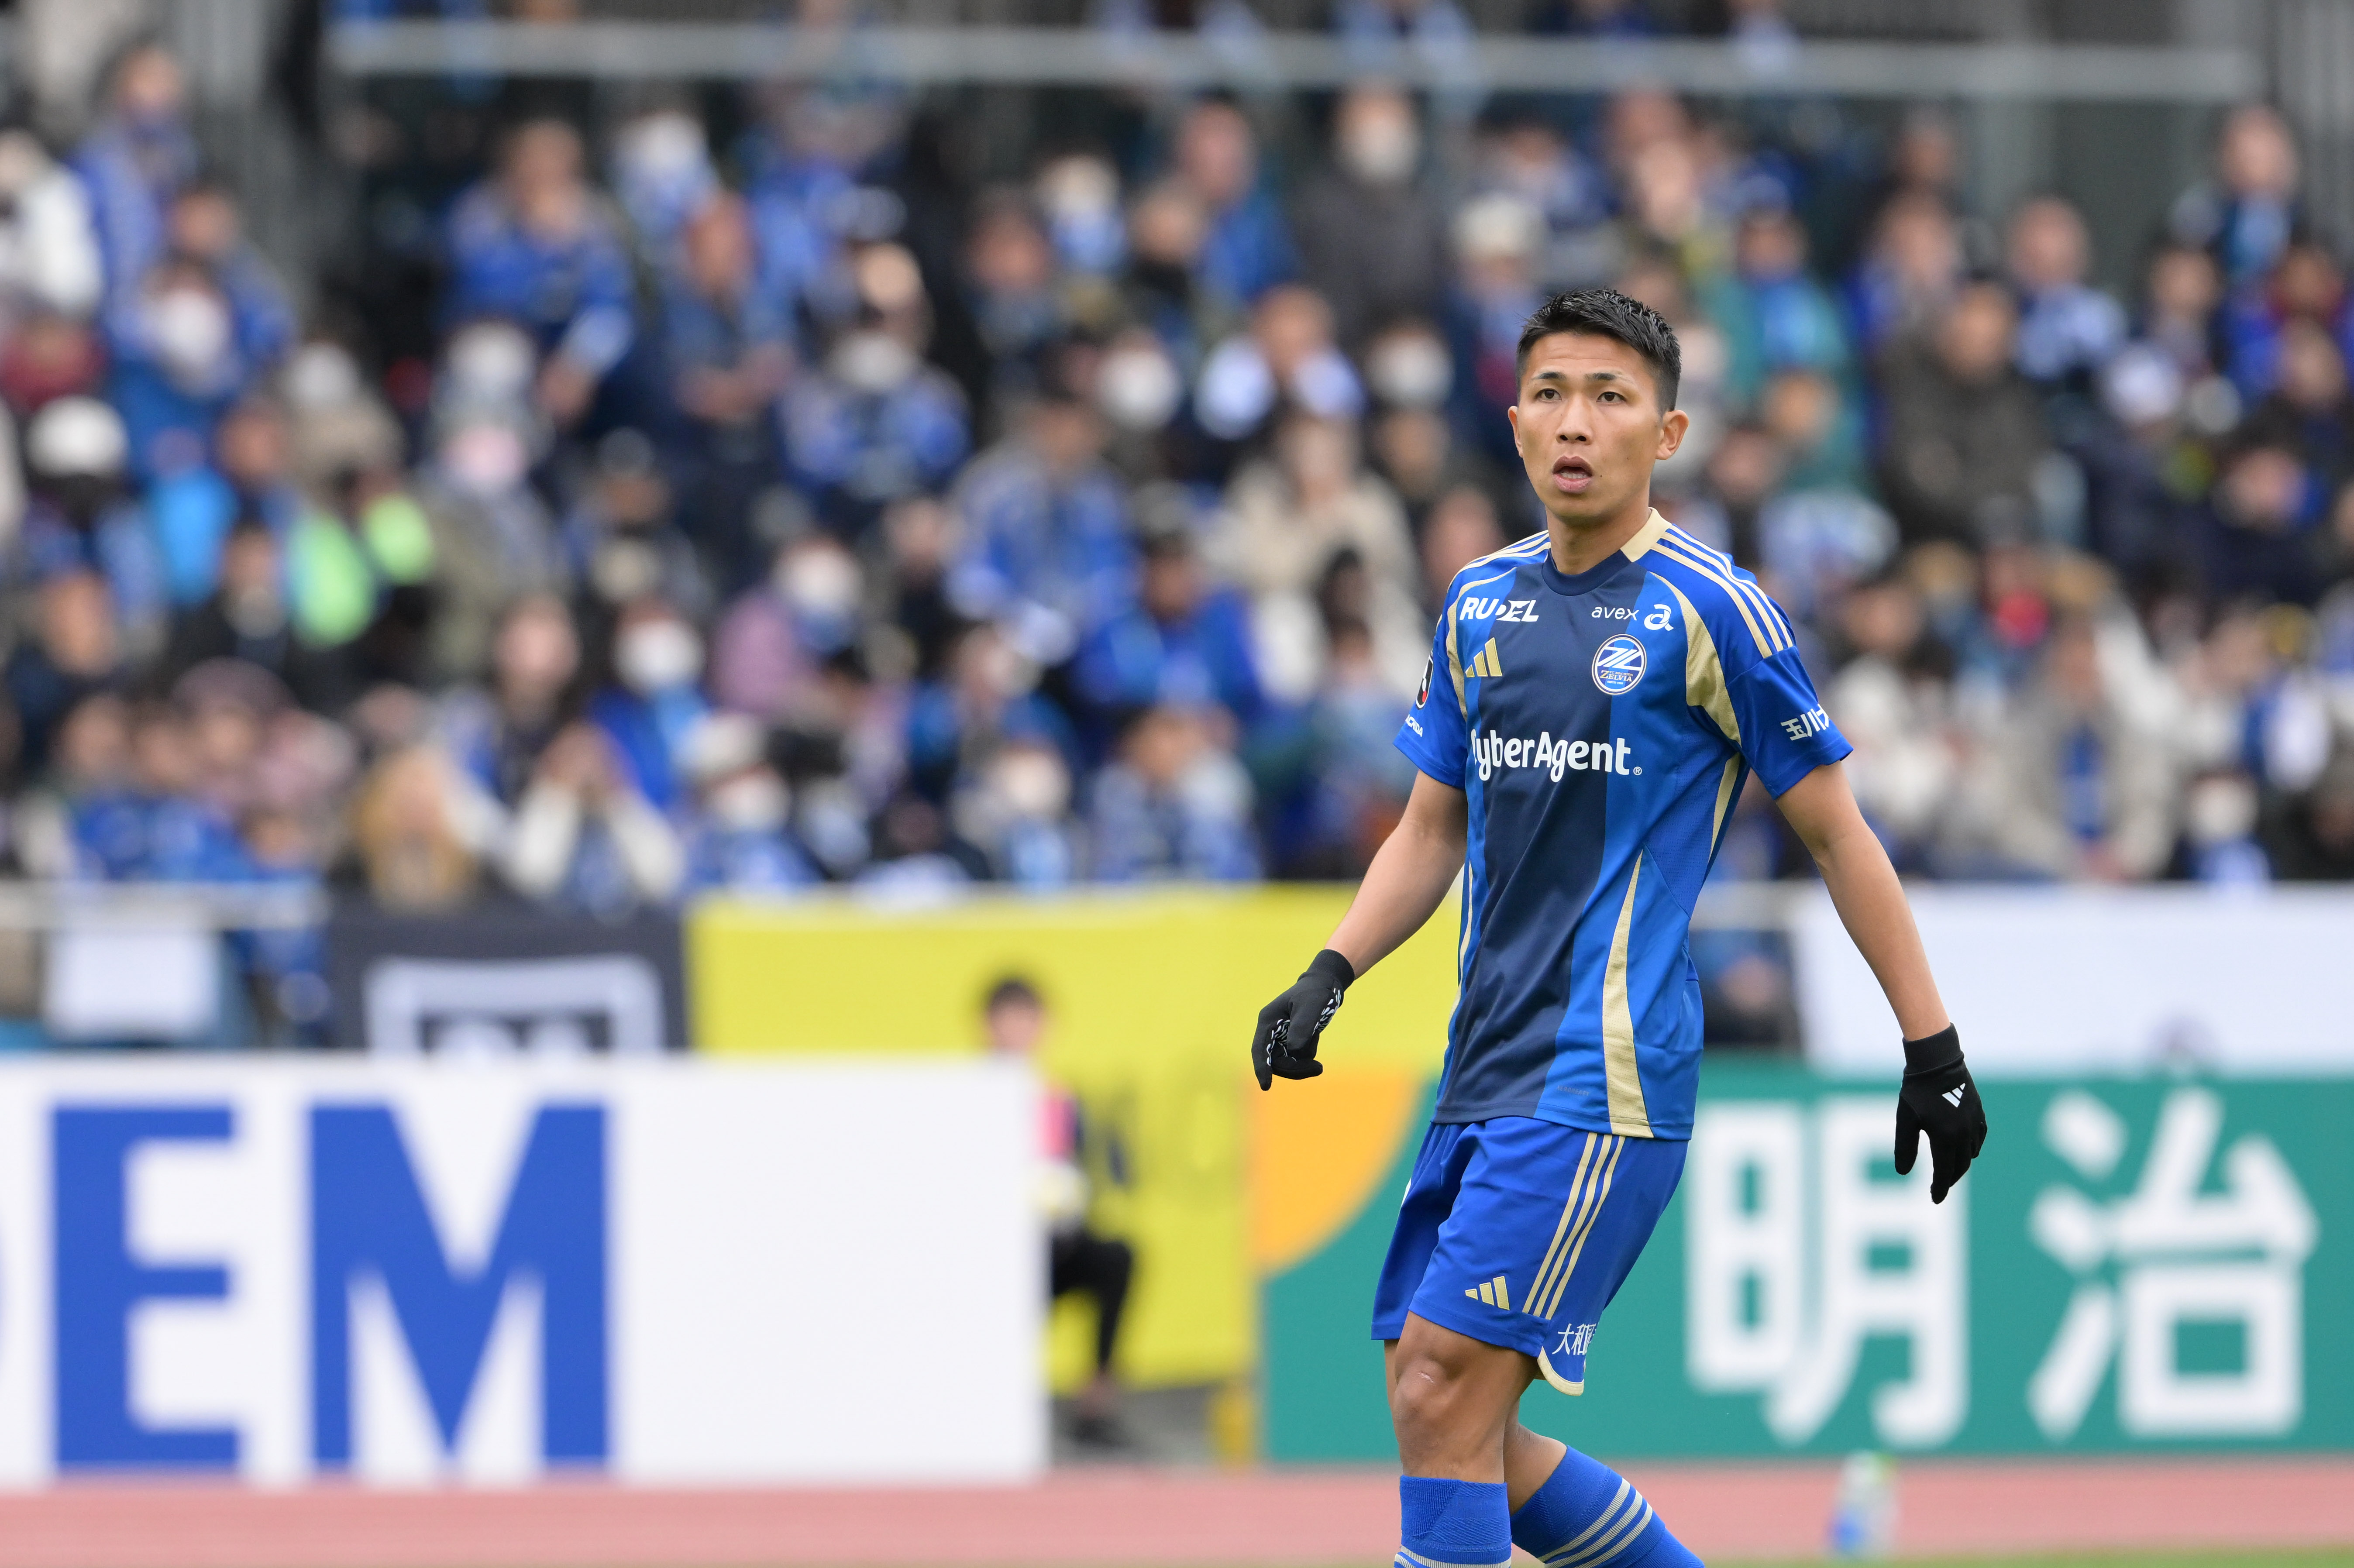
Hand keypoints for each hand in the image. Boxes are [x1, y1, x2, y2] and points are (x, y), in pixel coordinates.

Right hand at [1252, 949, 1353, 1089]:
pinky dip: (1307, 1058)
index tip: (1266, 1086)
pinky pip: (1296, 1059)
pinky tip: (1315, 1042)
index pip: (1260, 1049)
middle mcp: (1271, 1030)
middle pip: (1274, 1061)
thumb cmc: (1317, 992)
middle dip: (1294, 1069)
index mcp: (1269, 1020)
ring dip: (1302, 1066)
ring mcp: (1280, 1037)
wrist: (1326, 985)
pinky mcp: (1290, 1041)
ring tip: (1319, 1064)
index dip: (1262, 1068)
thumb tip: (1294, 1051)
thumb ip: (1302, 1027)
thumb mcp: (1312, 1006)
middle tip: (1319, 1068)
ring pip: (1285, 1063)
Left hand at [1895, 1024, 1986, 1203]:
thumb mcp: (1905, 1120)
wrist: (1937, 1062)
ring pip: (1970, 1153)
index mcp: (1945, 1138)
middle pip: (1960, 1166)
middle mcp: (1964, 1134)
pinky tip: (1965, 1150)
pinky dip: (1972, 1148)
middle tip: (1940, 1189)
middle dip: (1950, 1180)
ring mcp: (1974, 1123)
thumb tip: (1903, 1172)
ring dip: (1960, 1164)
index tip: (1935, 1200)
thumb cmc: (1917, 1091)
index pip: (1944, 1172)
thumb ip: (1904, 1147)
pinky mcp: (1978, 1112)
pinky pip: (1979, 1137)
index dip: (1940, 1188)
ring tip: (1949, 1170)